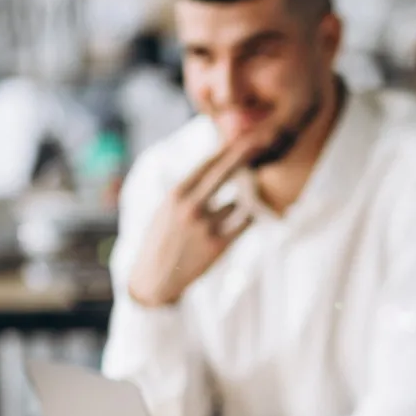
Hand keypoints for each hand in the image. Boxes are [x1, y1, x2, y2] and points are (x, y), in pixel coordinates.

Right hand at [126, 132, 268, 307]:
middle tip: (260, 141)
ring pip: (238, 202)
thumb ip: (189, 189)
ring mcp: (206, 226)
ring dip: (240, 202)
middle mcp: (191, 207)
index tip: (242, 137)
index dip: (226, 149)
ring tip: (228, 211)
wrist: (155, 277)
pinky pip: (245, 223)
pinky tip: (246, 217)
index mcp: (176, 194)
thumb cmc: (163, 238)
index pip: (206, 163)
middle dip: (243, 154)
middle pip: (224, 172)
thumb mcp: (167, 208)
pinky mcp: (219, 245)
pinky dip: (248, 217)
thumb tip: (216, 165)